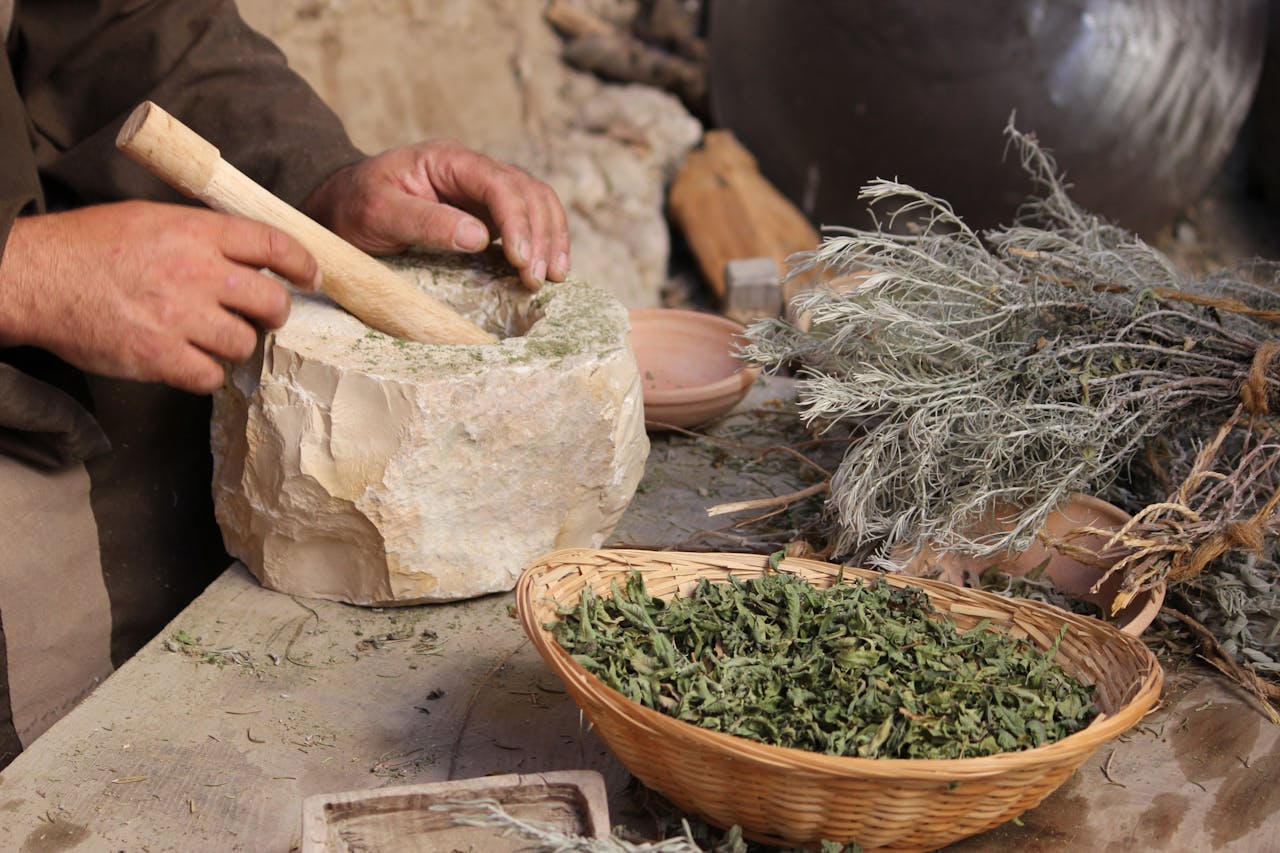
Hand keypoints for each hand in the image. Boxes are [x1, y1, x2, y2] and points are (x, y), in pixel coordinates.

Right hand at [0, 201, 319, 393]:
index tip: (311, 278)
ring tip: (210, 336)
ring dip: (235, 345)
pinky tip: (188, 360)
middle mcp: (197, 273)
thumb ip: (204, 236)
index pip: (275, 244)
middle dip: (275, 313)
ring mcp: (180, 317)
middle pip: (273, 302)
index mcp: (197, 232)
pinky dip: (205, 373)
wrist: (34, 276)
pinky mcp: (160, 356)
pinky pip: (210, 375)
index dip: (303, 264)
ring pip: (244, 343)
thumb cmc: (90, 246)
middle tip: (262, 317)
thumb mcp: (153, 219)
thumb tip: (251, 254)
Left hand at [303, 139, 570, 290]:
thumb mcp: (379, 213)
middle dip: (540, 234)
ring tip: (552, 276)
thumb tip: (480, 236)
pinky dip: (542, 242)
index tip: (519, 259)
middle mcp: (473, 170)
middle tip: (537, 278)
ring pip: (536, 203)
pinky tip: (546, 267)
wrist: (340, 207)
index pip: (500, 183)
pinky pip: (526, 221)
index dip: (517, 221)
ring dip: (550, 238)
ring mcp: (482, 191)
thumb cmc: (354, 207)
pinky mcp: (485, 214)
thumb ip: (427, 222)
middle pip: (528, 191)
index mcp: (449, 160)